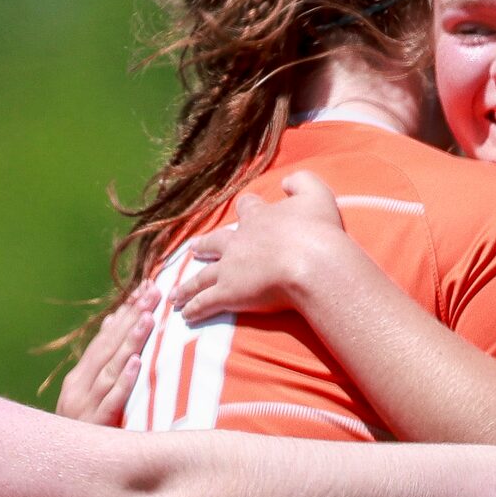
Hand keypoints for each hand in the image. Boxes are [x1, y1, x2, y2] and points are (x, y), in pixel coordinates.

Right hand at [58, 282, 156, 425]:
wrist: (59, 471)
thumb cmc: (81, 431)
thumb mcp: (88, 394)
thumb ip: (101, 359)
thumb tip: (114, 320)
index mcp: (79, 377)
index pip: (106, 337)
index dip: (126, 312)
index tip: (146, 289)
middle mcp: (79, 386)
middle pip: (110, 346)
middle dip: (132, 317)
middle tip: (153, 292)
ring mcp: (85, 405)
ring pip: (112, 368)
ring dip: (130, 342)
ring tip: (148, 319)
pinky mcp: (95, 425)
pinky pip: (112, 400)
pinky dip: (124, 381)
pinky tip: (136, 363)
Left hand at [174, 173, 349, 322]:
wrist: (312, 262)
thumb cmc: (318, 231)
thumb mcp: (317, 194)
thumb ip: (301, 182)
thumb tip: (285, 181)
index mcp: (260, 218)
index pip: (247, 208)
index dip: (246, 209)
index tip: (244, 210)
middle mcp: (239, 242)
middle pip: (215, 242)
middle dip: (204, 246)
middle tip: (194, 248)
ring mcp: (230, 268)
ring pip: (203, 276)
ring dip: (189, 285)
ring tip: (176, 293)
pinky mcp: (228, 293)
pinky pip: (206, 302)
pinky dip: (194, 308)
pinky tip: (186, 315)